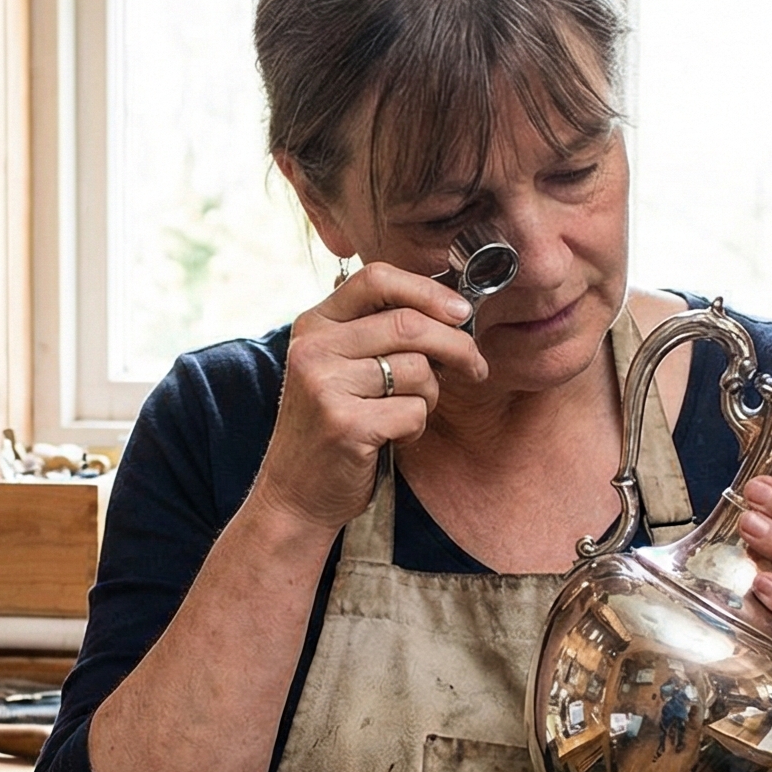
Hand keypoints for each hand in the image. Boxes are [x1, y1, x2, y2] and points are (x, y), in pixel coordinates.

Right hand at [243, 262, 487, 533]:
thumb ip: (377, 334)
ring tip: (407, 414)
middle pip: (408, 324)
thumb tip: (452, 311)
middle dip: (456, 345)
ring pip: (417, 370)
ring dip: (430, 396)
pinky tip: (393, 438)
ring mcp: (324, 385)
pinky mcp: (344, 424)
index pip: (376, 278)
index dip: (427, 290)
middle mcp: (313, 348)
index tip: (461, 313)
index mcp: (313, 325)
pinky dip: (416, 428)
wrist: (296, 494)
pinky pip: (413, 411)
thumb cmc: (332, 428)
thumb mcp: (340, 368)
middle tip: (476, 368)